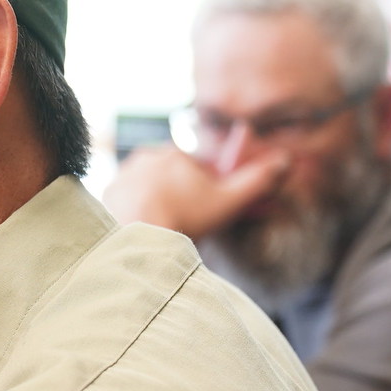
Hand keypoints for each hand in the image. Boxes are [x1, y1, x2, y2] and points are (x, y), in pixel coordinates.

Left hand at [103, 145, 289, 240]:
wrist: (138, 237)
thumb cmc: (186, 218)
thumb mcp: (229, 201)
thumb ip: (257, 181)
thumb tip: (285, 161)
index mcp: (174, 153)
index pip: (196, 170)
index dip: (205, 192)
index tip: (205, 213)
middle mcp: (145, 157)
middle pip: (170, 178)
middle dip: (179, 197)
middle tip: (184, 225)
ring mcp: (122, 176)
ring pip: (146, 189)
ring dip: (155, 204)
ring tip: (162, 230)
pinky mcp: (105, 196)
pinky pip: (123, 203)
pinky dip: (132, 214)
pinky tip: (141, 230)